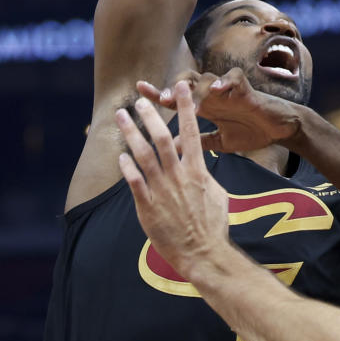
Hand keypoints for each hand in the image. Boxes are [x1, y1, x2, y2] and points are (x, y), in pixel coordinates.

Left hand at [117, 88, 230, 274]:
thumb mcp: (218, 194)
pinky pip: (134, 182)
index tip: (180, 87)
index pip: (191, 132)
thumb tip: (202, 165)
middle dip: (150, 116)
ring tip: (122, 116)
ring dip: (131, 133)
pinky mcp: (148, 206)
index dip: (185, 107)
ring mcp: (162, 190)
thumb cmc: (213, 225)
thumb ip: (206, 175)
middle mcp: (178, 176)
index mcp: (197, 171)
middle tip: (139, 101)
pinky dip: (127, 167)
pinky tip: (121, 156)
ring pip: (143, 155)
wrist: (204, 252)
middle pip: (161, 138)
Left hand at [139, 69, 300, 154]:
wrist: (279, 129)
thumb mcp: (220, 141)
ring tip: (186, 101)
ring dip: (194, 89)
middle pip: (185, 82)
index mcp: (205, 107)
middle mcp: (212, 95)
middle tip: (160, 98)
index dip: (157, 94)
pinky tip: (216, 90)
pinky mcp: (246, 89)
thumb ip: (198, 141)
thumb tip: (172, 146)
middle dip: (172, 88)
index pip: (176, 99)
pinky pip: (233, 79)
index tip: (138, 91)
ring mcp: (228, 90)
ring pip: (205, 78)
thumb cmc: (251, 132)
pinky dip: (224, 82)